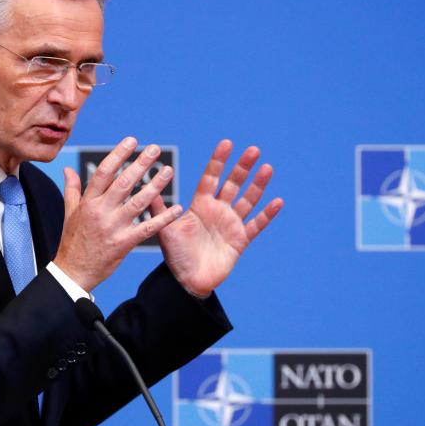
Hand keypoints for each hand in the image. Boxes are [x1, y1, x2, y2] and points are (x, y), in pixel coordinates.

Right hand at [54, 137, 182, 291]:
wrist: (73, 272)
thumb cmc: (73, 241)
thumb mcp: (69, 213)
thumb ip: (72, 189)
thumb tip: (69, 168)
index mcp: (88, 202)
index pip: (104, 172)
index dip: (119, 154)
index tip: (132, 141)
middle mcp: (101, 211)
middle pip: (123, 182)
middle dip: (140, 164)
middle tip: (155, 149)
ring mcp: (113, 227)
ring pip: (138, 202)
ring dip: (155, 186)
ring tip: (168, 171)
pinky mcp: (124, 243)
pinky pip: (148, 228)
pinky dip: (164, 218)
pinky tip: (178, 208)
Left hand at [150, 140, 282, 296]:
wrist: (187, 282)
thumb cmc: (175, 256)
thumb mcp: (165, 229)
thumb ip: (159, 207)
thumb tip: (147, 182)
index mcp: (200, 206)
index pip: (211, 178)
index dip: (219, 161)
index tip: (227, 143)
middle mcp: (218, 211)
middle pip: (233, 184)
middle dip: (243, 167)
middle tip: (253, 150)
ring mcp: (231, 224)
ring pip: (248, 200)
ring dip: (258, 185)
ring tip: (267, 168)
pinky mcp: (240, 240)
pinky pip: (256, 225)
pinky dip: (267, 214)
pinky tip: (277, 201)